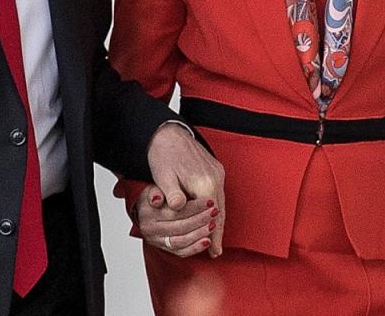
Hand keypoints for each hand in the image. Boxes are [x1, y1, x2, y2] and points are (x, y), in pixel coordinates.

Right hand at [135, 184, 217, 257]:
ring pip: (181, 241)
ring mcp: (156, 240)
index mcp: (148, 212)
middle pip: (180, 227)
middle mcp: (150, 229)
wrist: (144, 206)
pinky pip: (181, 252)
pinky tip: (207, 241)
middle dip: (200, 220)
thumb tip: (170, 202)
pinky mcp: (163, 248)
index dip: (194, 207)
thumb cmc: (156, 192)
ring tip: (213, 224)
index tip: (210, 201)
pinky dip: (195, 248)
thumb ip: (165, 191)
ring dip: (200, 233)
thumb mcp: (157, 186)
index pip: (175, 212)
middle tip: (215, 212)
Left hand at [146, 123, 225, 256]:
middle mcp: (215, 177)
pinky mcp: (215, 168)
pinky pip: (218, 193)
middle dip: (218, 232)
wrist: (168, 132)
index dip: (212, 235)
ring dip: (218, 220)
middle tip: (217, 252)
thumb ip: (172, 194)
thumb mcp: (163, 176)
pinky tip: (212, 215)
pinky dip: (216, 206)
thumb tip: (177, 207)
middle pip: (220, 211)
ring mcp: (217, 172)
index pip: (212, 216)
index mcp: (204, 182)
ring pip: (221, 202)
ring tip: (216, 238)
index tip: (212, 251)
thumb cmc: (163, 154)